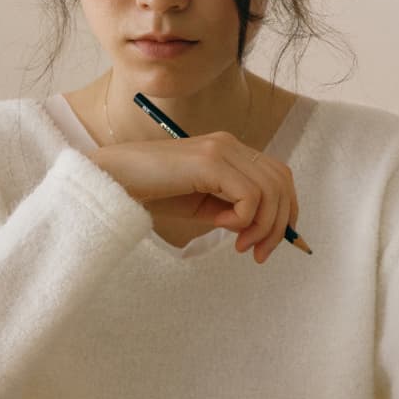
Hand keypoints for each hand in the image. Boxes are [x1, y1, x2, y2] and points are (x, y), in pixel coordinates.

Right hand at [90, 132, 298, 262]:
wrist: (112, 180)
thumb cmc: (153, 193)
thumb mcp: (203, 206)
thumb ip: (233, 211)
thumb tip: (263, 229)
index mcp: (231, 151)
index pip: (278, 176)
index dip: (285, 210)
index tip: (270, 243)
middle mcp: (230, 144)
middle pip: (281, 182)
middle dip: (278, 224)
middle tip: (259, 254)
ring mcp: (221, 150)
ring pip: (270, 190)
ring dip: (262, 226)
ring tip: (240, 246)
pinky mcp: (210, 162)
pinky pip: (249, 196)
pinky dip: (243, 219)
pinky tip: (219, 227)